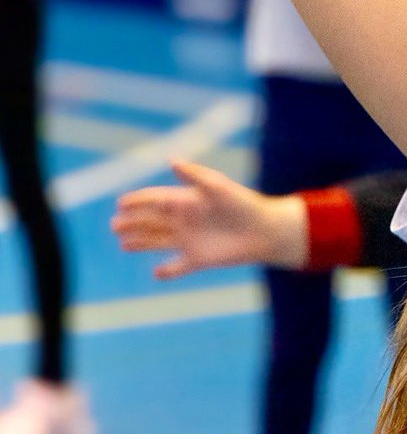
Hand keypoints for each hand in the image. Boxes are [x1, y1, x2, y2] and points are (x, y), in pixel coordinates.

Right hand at [111, 160, 307, 278]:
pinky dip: (168, 272)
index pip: (155, 200)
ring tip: (123, 244)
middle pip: (151, 221)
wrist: (265, 230)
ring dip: (140, 242)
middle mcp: (185, 221)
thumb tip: (171, 160)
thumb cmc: (242, 204)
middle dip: (132, 222)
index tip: (120, 203)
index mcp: (187, 201)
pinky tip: (157, 273)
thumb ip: (194, 176)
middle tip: (115, 225)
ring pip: (158, 242)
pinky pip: (178, 267)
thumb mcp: (218, 186)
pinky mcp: (199, 259)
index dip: (138, 201)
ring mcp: (190, 240)